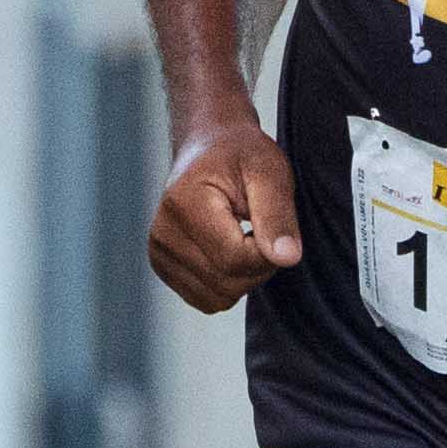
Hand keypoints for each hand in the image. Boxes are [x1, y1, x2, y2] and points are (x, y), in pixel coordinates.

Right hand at [144, 120, 299, 310]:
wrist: (209, 148)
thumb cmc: (242, 155)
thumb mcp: (269, 171)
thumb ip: (278, 215)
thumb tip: (287, 258)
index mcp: (184, 205)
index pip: (235, 259)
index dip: (268, 251)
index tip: (271, 222)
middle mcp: (163, 234)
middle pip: (227, 283)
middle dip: (258, 265)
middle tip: (261, 227)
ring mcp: (159, 254)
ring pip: (218, 298)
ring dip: (244, 276)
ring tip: (244, 236)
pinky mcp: (163, 267)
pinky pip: (207, 299)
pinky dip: (227, 282)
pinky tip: (229, 249)